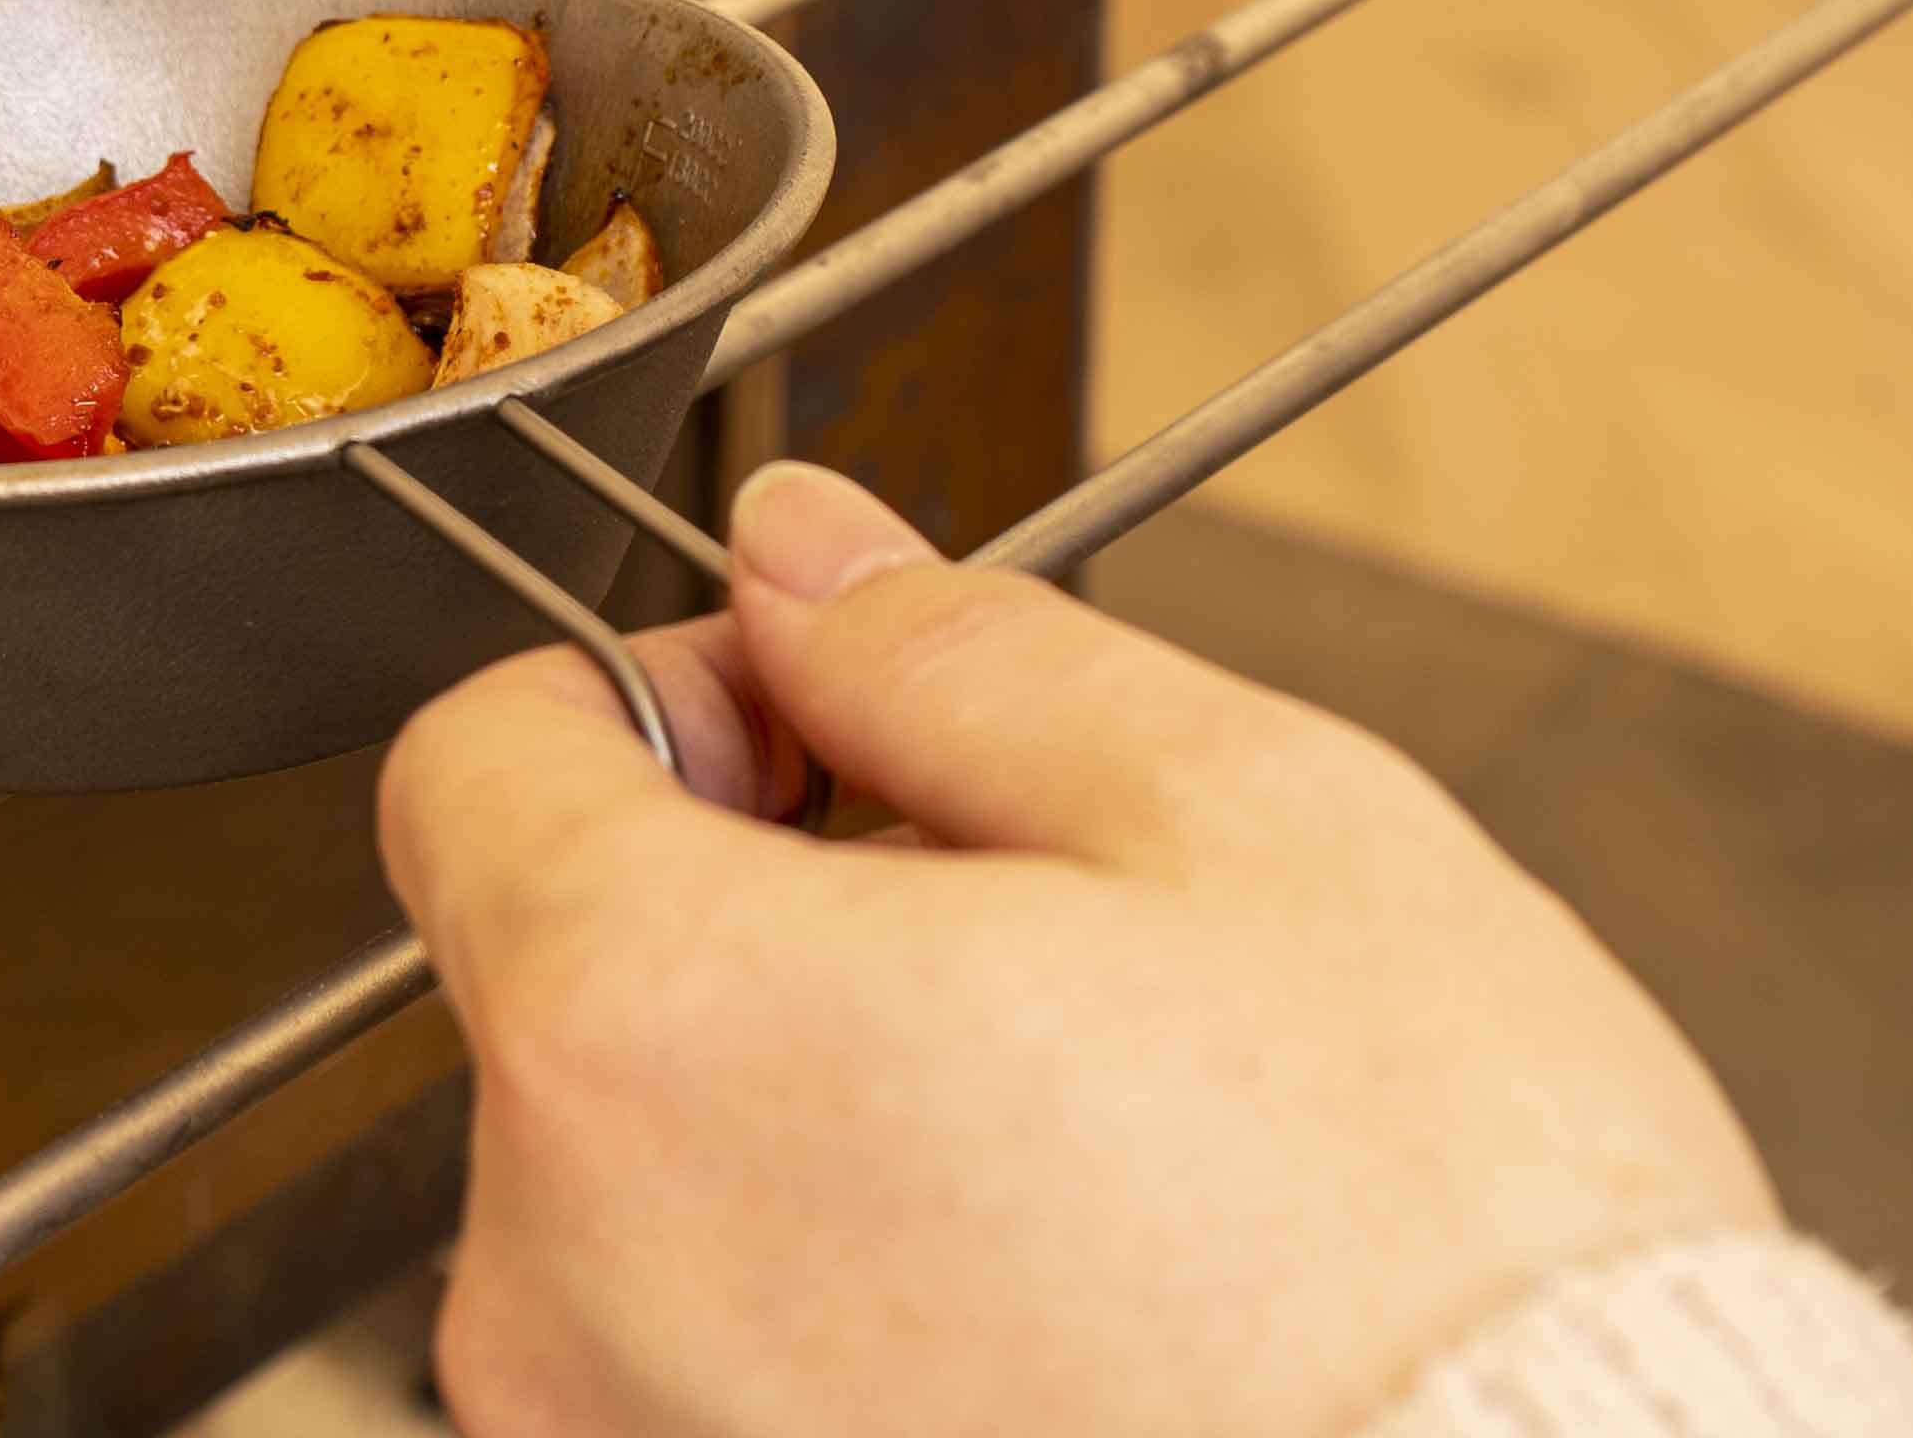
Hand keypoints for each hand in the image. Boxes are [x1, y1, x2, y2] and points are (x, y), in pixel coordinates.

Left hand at [376, 462, 1772, 1437]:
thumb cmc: (1435, 1249)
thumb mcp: (1234, 817)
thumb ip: (953, 653)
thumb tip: (800, 557)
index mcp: (651, 1037)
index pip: (477, 763)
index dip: (667, 696)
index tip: (827, 730)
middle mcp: (564, 1297)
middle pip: (573, 991)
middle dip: (771, 917)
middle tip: (1042, 952)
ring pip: (652, 1200)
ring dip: (816, 1127)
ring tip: (1089, 1161)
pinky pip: (712, 1383)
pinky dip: (843, 1317)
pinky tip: (1065, 1320)